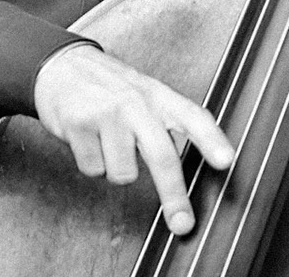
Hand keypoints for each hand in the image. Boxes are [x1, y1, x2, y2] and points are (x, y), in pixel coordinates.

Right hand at [33, 43, 234, 235]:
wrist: (62, 65)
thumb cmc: (110, 87)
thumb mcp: (147, 94)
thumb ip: (170, 122)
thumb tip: (197, 157)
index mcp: (159, 97)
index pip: (193, 117)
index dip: (211, 140)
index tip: (226, 161)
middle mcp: (136, 103)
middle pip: (162, 155)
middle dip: (174, 195)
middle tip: (182, 223)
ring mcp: (108, 113)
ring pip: (123, 173)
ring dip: (116, 168)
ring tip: (108, 143)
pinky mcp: (79, 124)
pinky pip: (93, 169)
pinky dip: (91, 163)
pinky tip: (89, 140)